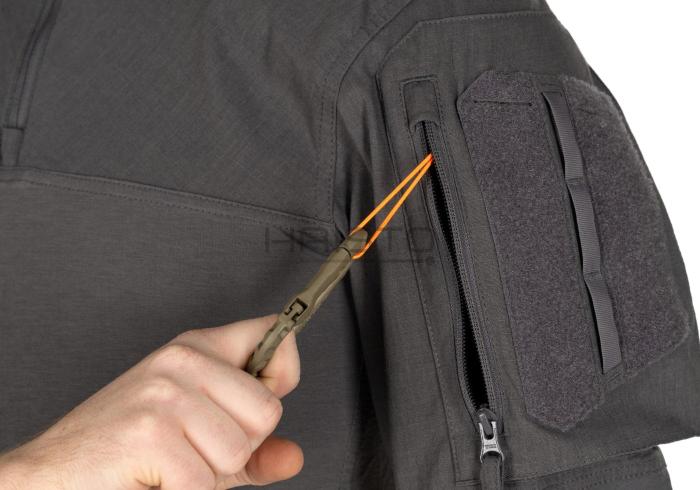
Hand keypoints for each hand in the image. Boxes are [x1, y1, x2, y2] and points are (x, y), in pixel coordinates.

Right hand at [0, 315, 302, 488]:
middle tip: (192, 448)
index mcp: (196, 349)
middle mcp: (181, 361)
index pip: (272, 332)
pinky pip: (202, 482)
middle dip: (238, 446)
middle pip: (267, 410)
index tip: (267, 387)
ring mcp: (164, 393)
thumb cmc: (125, 451)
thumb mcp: (199, 438)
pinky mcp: (149, 431)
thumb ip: (252, 448)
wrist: (52, 475)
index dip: (282, 371)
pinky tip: (152, 477)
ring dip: (208, 475)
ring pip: (238, 450)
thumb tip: (293, 457)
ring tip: (169, 463)